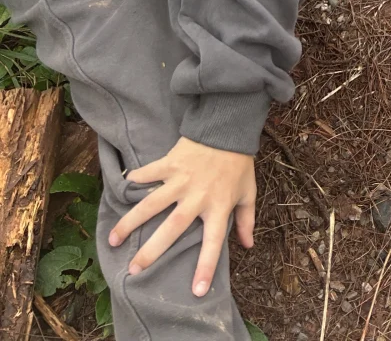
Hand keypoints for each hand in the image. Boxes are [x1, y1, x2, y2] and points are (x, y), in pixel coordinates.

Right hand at [108, 137, 255, 296]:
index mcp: (218, 206)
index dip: (206, 266)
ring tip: (113, 239)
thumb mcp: (248, 191)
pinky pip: (149, 173)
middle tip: (134, 270)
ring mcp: (181, 179)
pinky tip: (121, 189)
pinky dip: (136, 179)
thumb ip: (246, 219)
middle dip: (152, 250)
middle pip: (173, 227)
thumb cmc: (238, 163)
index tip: (197, 291)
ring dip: (131, 221)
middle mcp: (197, 196)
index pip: (213, 242)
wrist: (229, 127)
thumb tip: (248, 245)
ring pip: (152, 204)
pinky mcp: (170, 162)